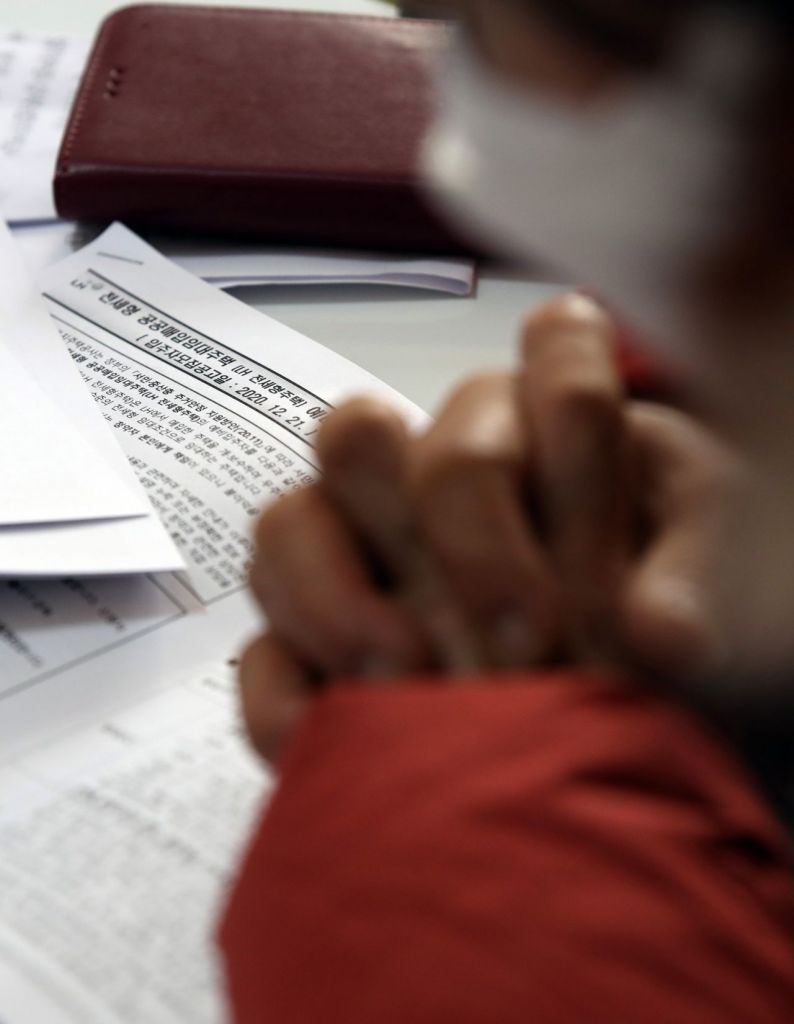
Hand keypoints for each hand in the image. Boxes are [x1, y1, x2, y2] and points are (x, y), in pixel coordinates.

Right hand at [240, 295, 740, 761]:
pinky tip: (342, 739)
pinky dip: (288, 702)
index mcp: (538, 426)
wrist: (595, 694)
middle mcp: (431, 476)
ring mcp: (358, 558)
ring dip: (340, 606)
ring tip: (414, 687)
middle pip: (364, 431)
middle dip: (451, 532)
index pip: (548, 358)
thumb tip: (660, 630)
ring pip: (286, 523)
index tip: (599, 574)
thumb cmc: (647, 605)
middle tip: (523, 641)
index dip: (566, 418)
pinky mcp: (311, 649)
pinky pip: (261, 657)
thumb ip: (694, 576)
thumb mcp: (696, 573)